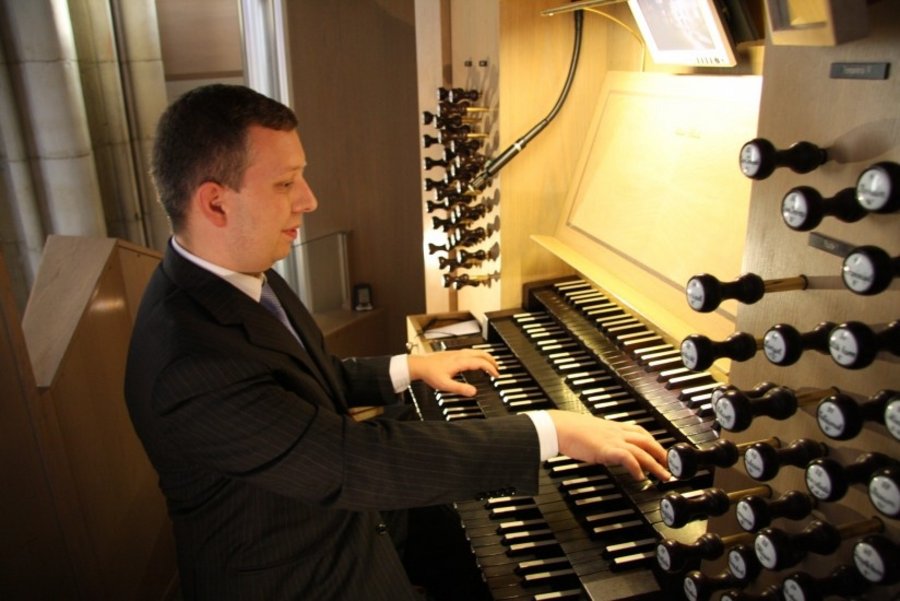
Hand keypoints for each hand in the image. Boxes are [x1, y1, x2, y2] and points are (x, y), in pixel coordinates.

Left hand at [407, 349, 498, 396]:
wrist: (420, 365)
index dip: (490, 368)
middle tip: (498, 368)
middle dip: (492, 360)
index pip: (481, 362)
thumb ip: (460, 389)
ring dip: (486, 356)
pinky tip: (477, 360)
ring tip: (491, 363)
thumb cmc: (430, 373)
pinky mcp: (454, 353)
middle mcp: (460, 355)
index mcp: (460, 362)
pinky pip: (471, 352)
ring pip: (476, 351)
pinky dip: (479, 355)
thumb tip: (473, 392)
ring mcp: (457, 353)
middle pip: (481, 353)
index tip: (496, 375)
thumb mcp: (445, 385)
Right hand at [547, 409, 670, 481]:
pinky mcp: (606, 449)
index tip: (661, 452)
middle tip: (671, 466)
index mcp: (613, 426)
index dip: (654, 442)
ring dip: (656, 464)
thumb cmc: (569, 430)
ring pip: (642, 450)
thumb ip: (602, 439)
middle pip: (647, 441)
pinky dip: (636, 467)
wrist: (559, 427)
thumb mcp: (592, 432)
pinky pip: (627, 458)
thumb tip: (605, 448)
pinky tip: (641, 477)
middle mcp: (616, 432)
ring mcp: (612, 440)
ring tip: (664, 476)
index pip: (640, 432)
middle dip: (662, 453)